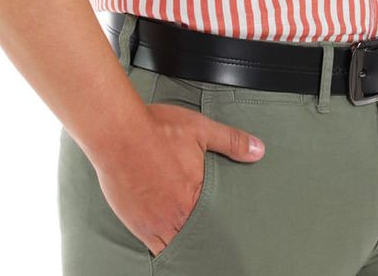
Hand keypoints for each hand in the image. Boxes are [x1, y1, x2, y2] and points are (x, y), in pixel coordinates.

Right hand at [93, 102, 264, 256]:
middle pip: (197, 236)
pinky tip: (170, 245)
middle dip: (204, 236)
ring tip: (193, 243)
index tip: (229, 232)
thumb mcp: (201, 129)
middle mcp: (177, 214)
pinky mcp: (137, 224)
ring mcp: (156, 222)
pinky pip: (155, 247)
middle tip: (213, 241)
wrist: (119, 133)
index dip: (222, 226)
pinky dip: (164, 248)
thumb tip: (258, 150)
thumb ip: (231, 141)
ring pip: (177, 246)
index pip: (217, 220)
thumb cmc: (157, 129)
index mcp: (196, 194)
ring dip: (185, 243)